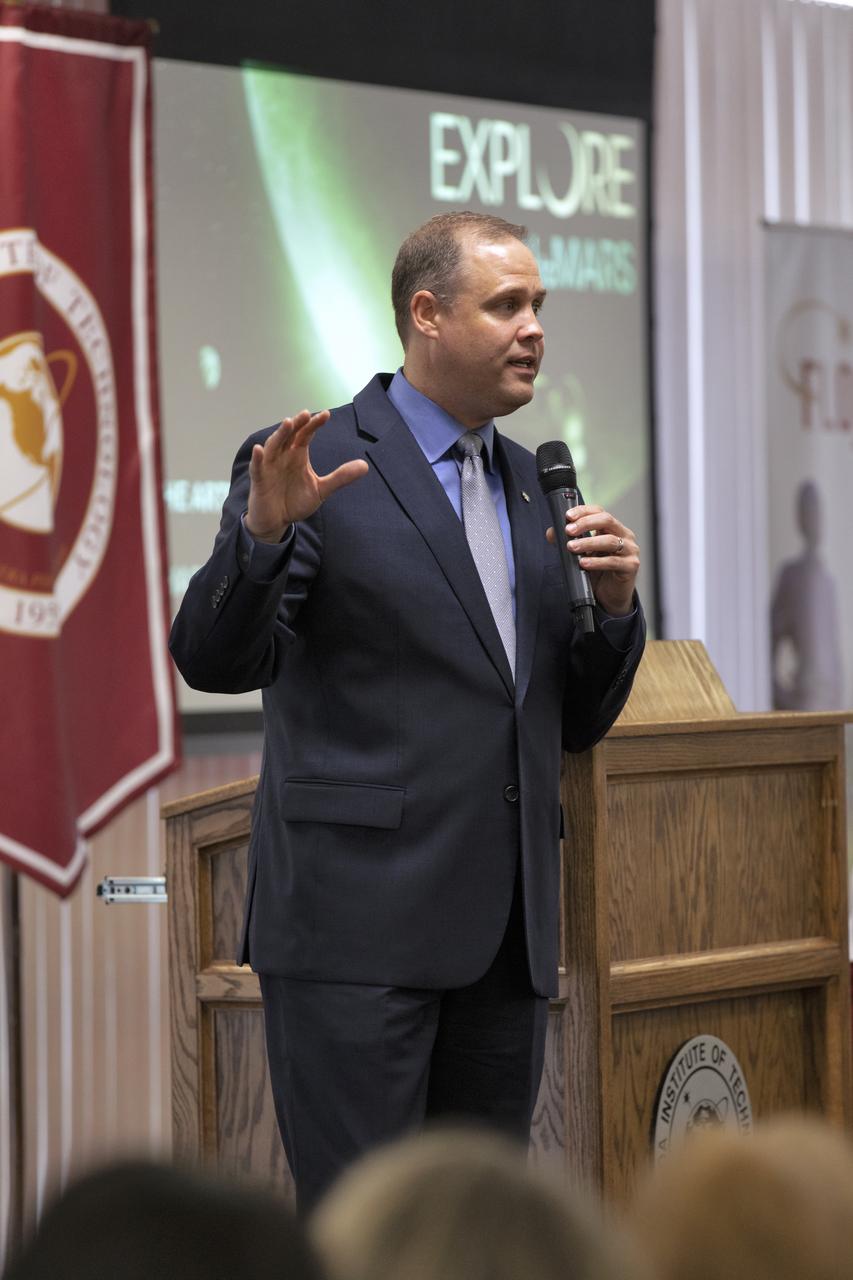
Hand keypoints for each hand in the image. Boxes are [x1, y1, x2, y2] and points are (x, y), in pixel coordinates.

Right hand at [246, 409, 368, 541]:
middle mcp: (283, 456)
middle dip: (296, 424)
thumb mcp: (321, 490)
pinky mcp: (259, 480)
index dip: (314, 424)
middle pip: (289, 435)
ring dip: (279, 434)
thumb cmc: (295, 502)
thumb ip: (340, 477)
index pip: (306, 434)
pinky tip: (259, 450)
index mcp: (297, 455)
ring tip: (288, 423)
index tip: (326, 415)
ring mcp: (269, 467)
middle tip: (305, 414)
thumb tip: (365, 466)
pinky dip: (257, 458)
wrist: (277, 522)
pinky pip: (257, 467)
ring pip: (273, 446)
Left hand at [547, 503, 638, 615]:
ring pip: (609, 540)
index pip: (599, 512)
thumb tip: (552, 533)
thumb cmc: (599, 572)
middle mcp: (624, 535)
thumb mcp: (582, 554)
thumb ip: (569, 541)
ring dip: (588, 543)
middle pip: (606, 520)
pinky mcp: (631, 566)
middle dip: (585, 523)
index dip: (583, 511)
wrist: (610, 595)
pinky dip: (596, 562)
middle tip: (568, 531)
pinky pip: (613, 561)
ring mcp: (630, 550)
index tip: (568, 516)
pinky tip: (584, 563)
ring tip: (572, 547)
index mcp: (613, 528)